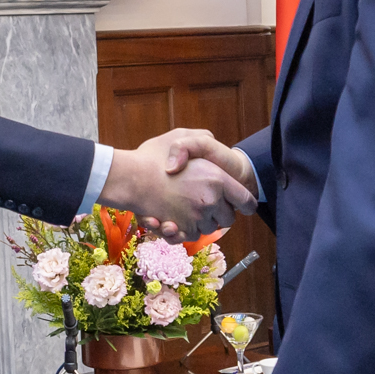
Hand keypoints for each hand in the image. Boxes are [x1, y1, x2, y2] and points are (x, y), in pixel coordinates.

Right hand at [98, 138, 253, 240]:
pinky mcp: (181, 230)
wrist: (128, 178)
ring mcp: (196, 218)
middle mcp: (210, 201)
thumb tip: (213, 146)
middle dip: (220, 213)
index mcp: (217, 179)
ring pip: (209, 229)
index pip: (246, 201)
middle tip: (204, 202)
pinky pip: (191, 236)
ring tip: (185, 207)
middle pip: (228, 219)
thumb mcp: (180, 137)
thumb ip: (202, 140)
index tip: (239, 204)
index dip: (244, 203)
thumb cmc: (151, 157)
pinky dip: (184, 230)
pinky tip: (173, 217)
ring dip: (201, 222)